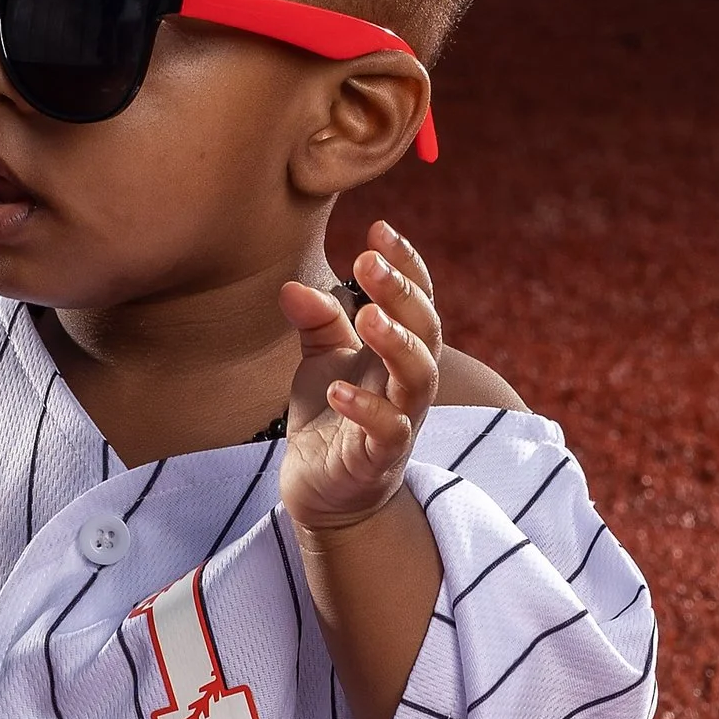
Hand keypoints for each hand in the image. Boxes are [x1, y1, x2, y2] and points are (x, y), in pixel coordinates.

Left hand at [279, 222, 440, 538]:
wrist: (323, 490)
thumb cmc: (331, 419)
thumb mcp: (320, 360)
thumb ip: (315, 321)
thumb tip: (291, 286)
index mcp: (398, 351)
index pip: (417, 300)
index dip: (406, 264)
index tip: (378, 229)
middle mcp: (407, 382)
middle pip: (426, 331)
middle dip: (402, 292)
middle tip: (368, 261)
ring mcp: (400, 421)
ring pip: (419, 378)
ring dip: (397, 343)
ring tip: (368, 315)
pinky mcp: (379, 459)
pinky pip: (386, 432)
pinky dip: (365, 409)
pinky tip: (336, 390)